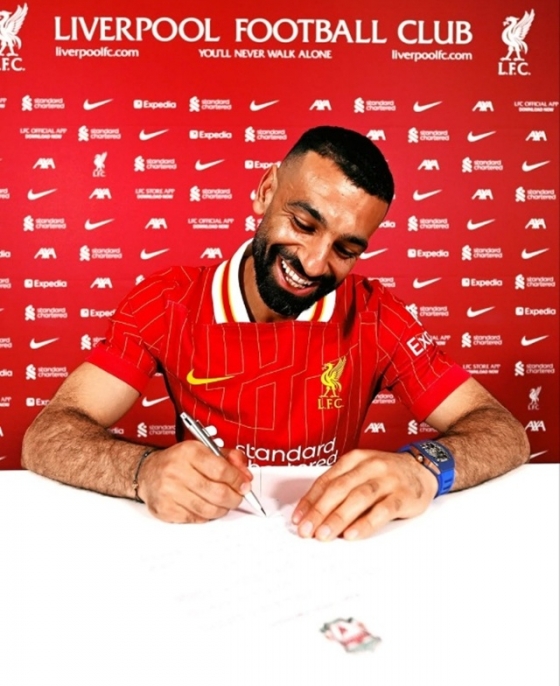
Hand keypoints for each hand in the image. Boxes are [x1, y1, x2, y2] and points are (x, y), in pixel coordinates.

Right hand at [137, 441, 252, 522]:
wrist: (148, 473)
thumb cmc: (179, 461)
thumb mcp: (204, 450)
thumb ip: (229, 458)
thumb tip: (245, 475)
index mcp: (189, 452)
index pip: (221, 470)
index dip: (237, 480)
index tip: (245, 485)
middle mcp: (177, 471)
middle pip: (217, 492)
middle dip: (234, 498)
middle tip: (238, 497)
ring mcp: (169, 492)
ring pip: (208, 509)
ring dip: (222, 509)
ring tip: (224, 503)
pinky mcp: (165, 509)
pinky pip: (196, 518)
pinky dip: (207, 516)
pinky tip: (207, 507)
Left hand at [291, 449, 437, 540]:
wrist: (423, 469)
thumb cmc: (386, 475)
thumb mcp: (361, 471)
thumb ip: (341, 487)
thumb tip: (314, 514)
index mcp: (355, 459)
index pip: (327, 480)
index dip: (310, 500)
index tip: (298, 519)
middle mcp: (370, 466)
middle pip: (339, 488)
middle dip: (319, 511)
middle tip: (306, 530)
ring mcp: (388, 480)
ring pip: (358, 498)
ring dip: (338, 518)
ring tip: (324, 535)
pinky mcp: (404, 495)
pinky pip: (382, 510)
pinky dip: (365, 523)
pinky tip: (352, 535)